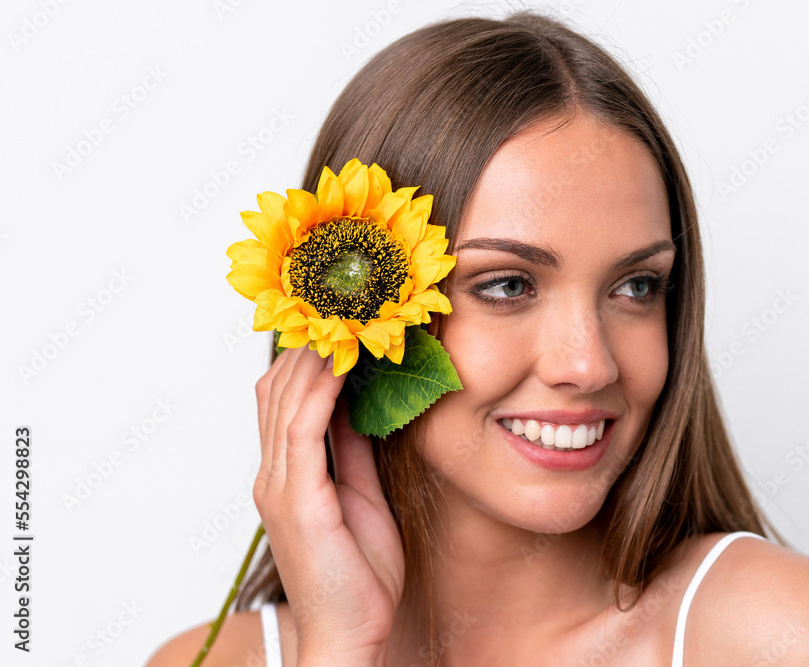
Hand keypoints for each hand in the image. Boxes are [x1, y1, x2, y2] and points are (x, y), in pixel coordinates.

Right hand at [253, 345, 403, 661]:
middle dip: (308, 346)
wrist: (350, 634)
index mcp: (287, 476)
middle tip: (340, 307)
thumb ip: (352, 452)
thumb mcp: (360, 497)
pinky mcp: (298, 499)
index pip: (283, 400)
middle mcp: (274, 475)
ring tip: (343, 317)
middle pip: (277, 391)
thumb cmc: (358, 575)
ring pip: (286, 401)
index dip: (306, 359)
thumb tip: (359, 407)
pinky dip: (321, 390)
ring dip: (315, 357)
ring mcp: (281, 486)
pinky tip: (343, 362)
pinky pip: (304, 428)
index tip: (339, 323)